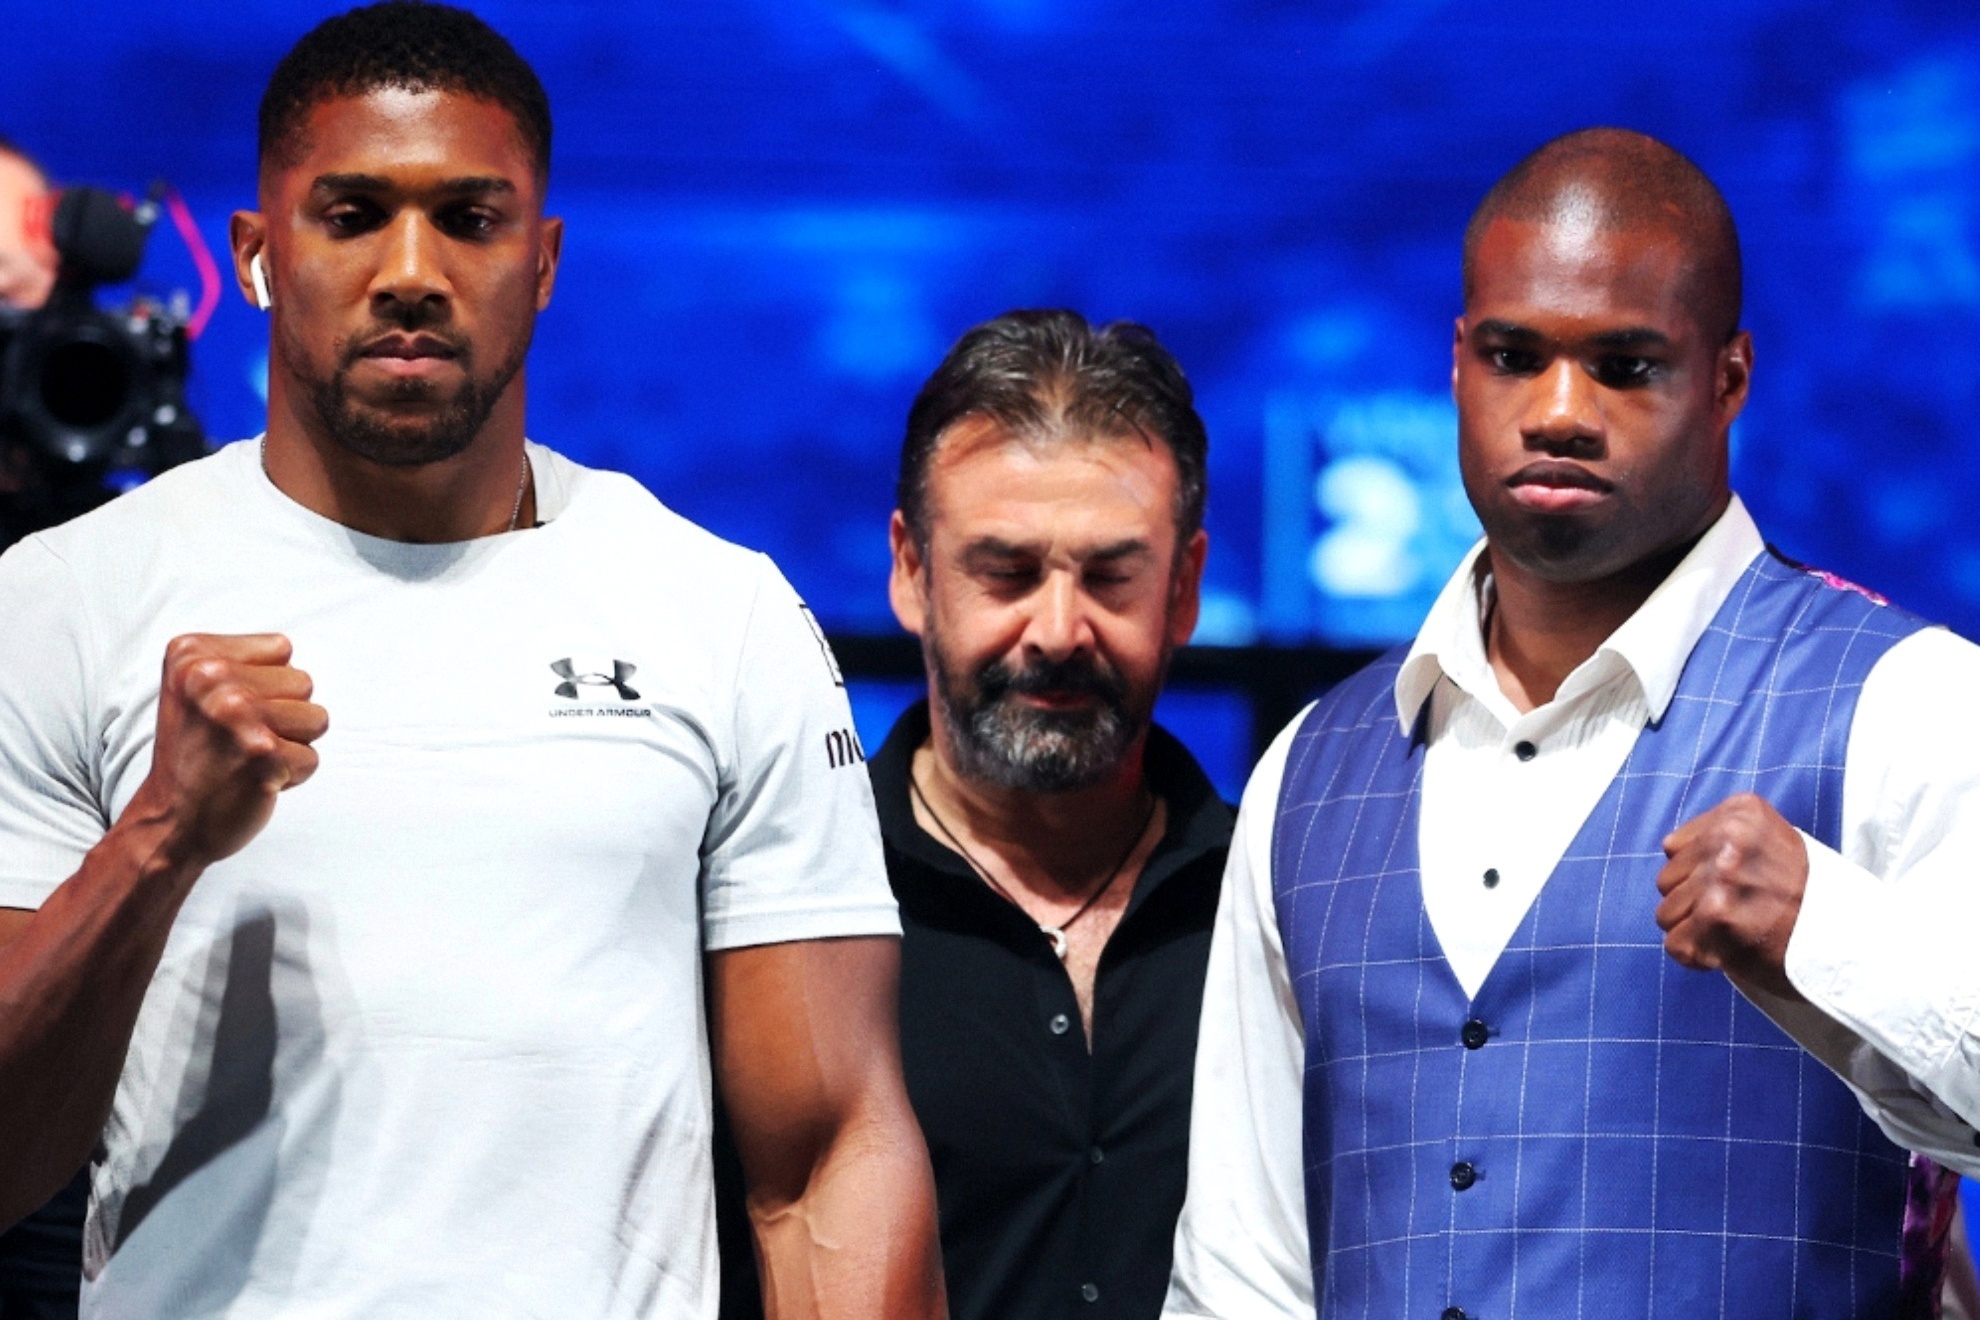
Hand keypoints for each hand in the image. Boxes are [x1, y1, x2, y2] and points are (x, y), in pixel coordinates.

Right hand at [124, 634, 328, 870]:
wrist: (171, 820)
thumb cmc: (196, 753)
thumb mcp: (194, 687)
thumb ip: (237, 659)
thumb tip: (288, 649)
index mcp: (192, 653)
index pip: (281, 649)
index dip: (267, 685)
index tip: (229, 712)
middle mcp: (210, 679)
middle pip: (303, 682)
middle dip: (283, 715)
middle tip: (240, 740)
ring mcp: (236, 716)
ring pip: (316, 718)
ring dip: (291, 744)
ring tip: (249, 757)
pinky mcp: (261, 754)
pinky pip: (312, 758)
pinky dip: (291, 775)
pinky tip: (254, 780)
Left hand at [1655, 793, 1807, 999]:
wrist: (1856, 939)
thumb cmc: (1810, 896)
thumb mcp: (1772, 842)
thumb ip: (1723, 838)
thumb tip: (1669, 848)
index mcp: (1740, 813)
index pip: (1674, 848)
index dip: (1699, 876)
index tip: (1737, 888)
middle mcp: (1728, 840)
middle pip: (1666, 881)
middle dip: (1694, 903)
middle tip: (1740, 914)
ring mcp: (1721, 878)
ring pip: (1666, 914)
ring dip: (1697, 931)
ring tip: (1738, 932)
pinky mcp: (1718, 918)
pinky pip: (1677, 945)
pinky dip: (1700, 956)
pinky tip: (1733, 951)